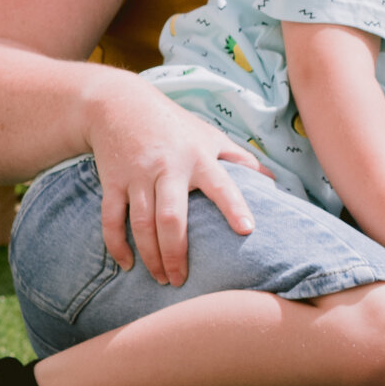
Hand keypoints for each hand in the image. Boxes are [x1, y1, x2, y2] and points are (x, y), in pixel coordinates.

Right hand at [87, 76, 268, 286]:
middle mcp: (168, 168)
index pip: (222, 185)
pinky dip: (116, 245)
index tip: (247, 230)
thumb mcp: (210, 135)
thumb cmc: (173, 125)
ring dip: (150, 256)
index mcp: (198, 158)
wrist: (118, 104)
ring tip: (162, 279)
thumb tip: (273, 181)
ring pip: (141, 224)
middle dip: (176, 253)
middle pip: (172, 218)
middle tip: (182, 280)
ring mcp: (137, 176)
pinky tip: (127, 264)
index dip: (234, 207)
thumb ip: (240, 159)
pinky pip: (111, 219)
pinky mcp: (112, 181)